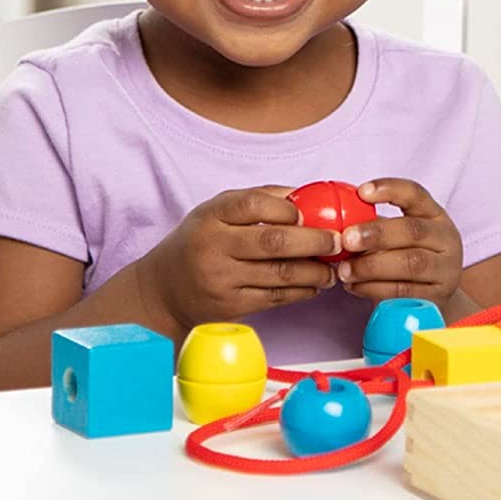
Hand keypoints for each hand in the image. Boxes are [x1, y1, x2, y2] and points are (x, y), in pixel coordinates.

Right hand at [138, 187, 338, 332]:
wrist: (162, 291)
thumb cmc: (199, 242)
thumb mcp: (215, 212)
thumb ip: (257, 199)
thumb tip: (304, 193)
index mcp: (211, 216)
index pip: (253, 205)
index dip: (286, 208)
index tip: (308, 214)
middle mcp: (214, 247)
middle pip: (273, 242)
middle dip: (314, 241)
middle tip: (337, 240)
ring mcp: (222, 279)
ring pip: (280, 274)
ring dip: (315, 271)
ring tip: (332, 267)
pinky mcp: (230, 306)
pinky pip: (275, 298)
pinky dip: (302, 291)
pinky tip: (315, 284)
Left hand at [335, 178, 464, 307]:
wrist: (437, 296)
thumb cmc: (408, 257)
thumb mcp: (399, 236)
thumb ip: (374, 226)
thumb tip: (336, 225)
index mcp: (434, 215)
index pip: (416, 194)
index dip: (390, 189)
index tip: (361, 192)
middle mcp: (446, 239)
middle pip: (413, 231)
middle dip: (376, 234)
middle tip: (346, 239)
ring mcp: (445, 269)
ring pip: (410, 264)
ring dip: (372, 266)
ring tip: (344, 270)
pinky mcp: (438, 297)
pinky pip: (404, 292)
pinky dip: (374, 288)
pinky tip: (354, 286)